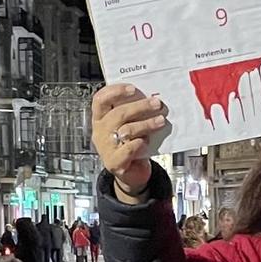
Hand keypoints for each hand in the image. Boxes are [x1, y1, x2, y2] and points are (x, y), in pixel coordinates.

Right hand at [93, 83, 166, 197]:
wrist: (132, 173)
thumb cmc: (131, 144)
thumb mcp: (129, 125)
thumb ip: (134, 113)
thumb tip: (150, 98)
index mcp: (100, 119)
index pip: (100, 100)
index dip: (115, 91)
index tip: (133, 88)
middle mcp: (100, 132)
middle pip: (117, 114)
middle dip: (139, 107)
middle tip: (156, 104)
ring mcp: (105, 148)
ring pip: (125, 130)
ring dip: (146, 124)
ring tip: (160, 120)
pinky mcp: (114, 163)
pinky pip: (129, 149)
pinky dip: (140, 143)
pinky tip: (147, 141)